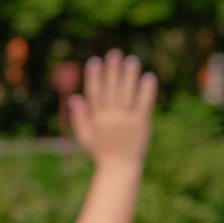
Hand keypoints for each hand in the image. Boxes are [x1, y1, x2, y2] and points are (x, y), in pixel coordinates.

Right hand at [66, 50, 155, 166]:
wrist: (120, 169)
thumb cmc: (102, 153)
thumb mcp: (85, 136)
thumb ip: (80, 117)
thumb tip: (74, 98)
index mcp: (96, 119)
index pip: (94, 93)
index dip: (94, 76)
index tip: (95, 61)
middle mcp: (110, 118)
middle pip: (111, 89)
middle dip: (112, 71)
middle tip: (114, 54)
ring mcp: (126, 121)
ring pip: (127, 94)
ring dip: (129, 76)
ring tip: (132, 60)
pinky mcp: (141, 124)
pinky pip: (144, 104)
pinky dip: (146, 91)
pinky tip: (149, 77)